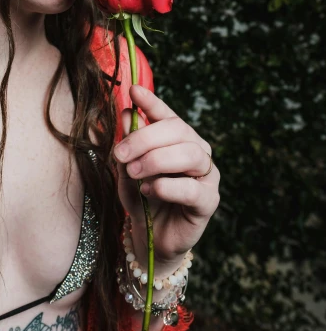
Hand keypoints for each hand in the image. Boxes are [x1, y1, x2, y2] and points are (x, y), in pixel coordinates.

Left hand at [114, 83, 219, 273]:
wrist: (151, 239)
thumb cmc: (141, 199)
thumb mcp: (126, 170)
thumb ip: (127, 145)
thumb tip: (127, 114)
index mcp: (177, 139)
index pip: (166, 114)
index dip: (152, 101)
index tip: (134, 91)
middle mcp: (197, 150)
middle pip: (177, 130)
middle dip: (145, 138)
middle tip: (120, 153)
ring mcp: (207, 175)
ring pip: (189, 154)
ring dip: (156, 160)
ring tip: (134, 172)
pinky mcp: (209, 201)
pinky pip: (192, 188)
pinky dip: (167, 186)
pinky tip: (149, 190)